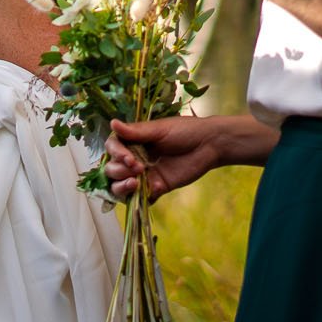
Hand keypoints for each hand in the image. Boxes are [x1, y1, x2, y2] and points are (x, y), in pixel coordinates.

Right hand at [104, 115, 278, 199]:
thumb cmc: (185, 131)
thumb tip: (112, 122)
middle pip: (112, 170)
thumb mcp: (159, 129)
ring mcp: (144, 175)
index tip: (128, 158)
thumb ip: (135, 132)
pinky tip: (155, 189)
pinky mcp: (156, 188)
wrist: (209, 145)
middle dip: (118, 172)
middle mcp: (135, 158)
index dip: (116, 154)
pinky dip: (143, 198)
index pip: (112, 149)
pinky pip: (141, 199)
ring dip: (122, 188)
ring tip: (135, 185)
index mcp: (133, 141)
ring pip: (120, 187)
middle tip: (137, 169)